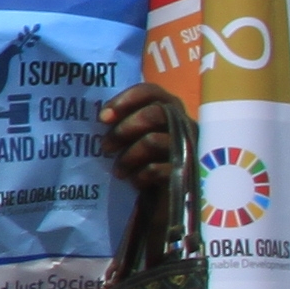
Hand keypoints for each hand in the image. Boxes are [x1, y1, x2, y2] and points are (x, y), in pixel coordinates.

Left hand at [97, 80, 193, 199]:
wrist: (161, 197)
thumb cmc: (143, 159)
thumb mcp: (133, 136)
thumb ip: (123, 121)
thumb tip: (103, 116)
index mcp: (168, 109)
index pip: (150, 92)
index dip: (126, 100)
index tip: (103, 117)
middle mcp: (182, 123)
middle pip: (153, 114)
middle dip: (123, 130)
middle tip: (105, 147)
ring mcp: (186, 147)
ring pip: (152, 141)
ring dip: (128, 157)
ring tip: (118, 170)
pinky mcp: (185, 171)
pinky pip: (157, 168)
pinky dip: (140, 176)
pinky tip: (135, 181)